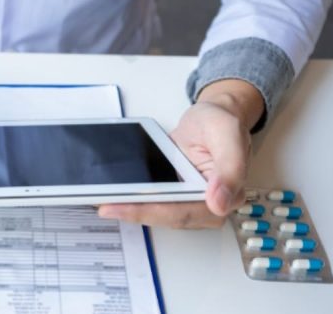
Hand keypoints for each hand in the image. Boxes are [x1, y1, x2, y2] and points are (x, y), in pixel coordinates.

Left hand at [98, 79, 263, 228]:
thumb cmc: (221, 123)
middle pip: (166, 215)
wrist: (210, 117)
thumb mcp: (228, 135)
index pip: (184, 212)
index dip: (154, 212)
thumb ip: (230, 168)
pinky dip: (133, 198)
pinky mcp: (173, 192)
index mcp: (226, 196)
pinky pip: (152, 199)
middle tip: (105, 206)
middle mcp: (206, 204)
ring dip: (130, 208)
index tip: (126, 208)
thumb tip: (220, 203)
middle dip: (135, 212)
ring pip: (156, 211)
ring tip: (102, 201)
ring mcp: (187, 199)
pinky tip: (112, 194)